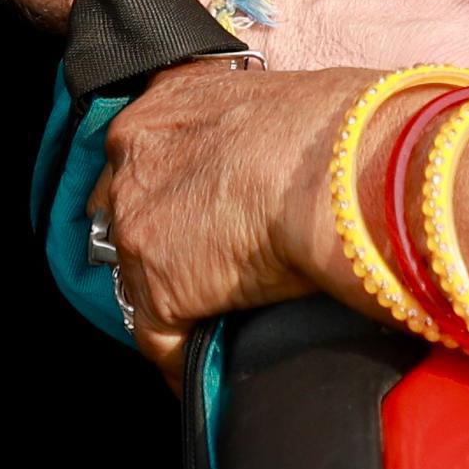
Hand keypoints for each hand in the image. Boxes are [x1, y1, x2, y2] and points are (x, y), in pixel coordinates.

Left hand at [91, 60, 367, 367]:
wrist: (340, 170)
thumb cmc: (341, 129)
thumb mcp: (279, 102)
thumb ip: (256, 130)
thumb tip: (287, 160)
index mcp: (168, 99)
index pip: (147, 151)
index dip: (170, 187)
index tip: (192, 210)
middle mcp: (134, 151)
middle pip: (128, 210)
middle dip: (158, 240)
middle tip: (201, 266)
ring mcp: (137, 221)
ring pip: (137, 274)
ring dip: (172, 299)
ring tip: (210, 322)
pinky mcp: (154, 286)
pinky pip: (158, 339)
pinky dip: (183, 359)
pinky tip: (209, 369)